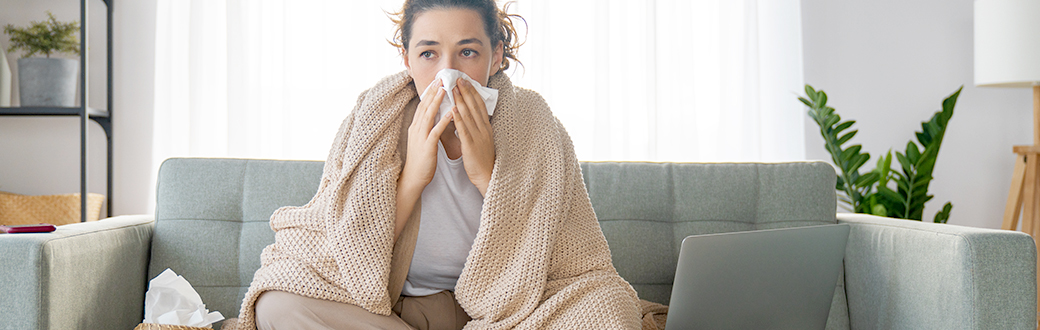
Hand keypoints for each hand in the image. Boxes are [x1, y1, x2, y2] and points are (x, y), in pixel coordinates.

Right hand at [402, 80, 452, 190]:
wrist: (413, 178)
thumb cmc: (420, 159)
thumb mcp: (422, 139)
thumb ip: (426, 127)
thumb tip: (434, 115)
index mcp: (415, 127)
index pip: (422, 105)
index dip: (429, 93)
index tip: (436, 81)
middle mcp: (416, 129)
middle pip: (424, 106)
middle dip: (432, 92)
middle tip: (440, 79)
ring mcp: (420, 137)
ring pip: (428, 116)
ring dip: (437, 102)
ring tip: (444, 90)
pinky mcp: (427, 147)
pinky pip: (435, 132)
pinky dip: (442, 121)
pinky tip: (450, 114)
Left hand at [452, 78, 495, 195]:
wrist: (487, 176)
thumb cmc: (482, 159)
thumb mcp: (482, 139)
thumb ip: (476, 127)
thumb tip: (467, 116)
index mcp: (486, 127)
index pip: (479, 105)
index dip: (472, 92)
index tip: (466, 81)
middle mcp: (483, 129)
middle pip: (474, 106)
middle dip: (466, 91)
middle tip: (458, 78)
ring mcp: (478, 136)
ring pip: (468, 115)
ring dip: (460, 100)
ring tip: (453, 89)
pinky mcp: (471, 145)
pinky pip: (464, 129)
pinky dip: (458, 118)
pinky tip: (453, 109)